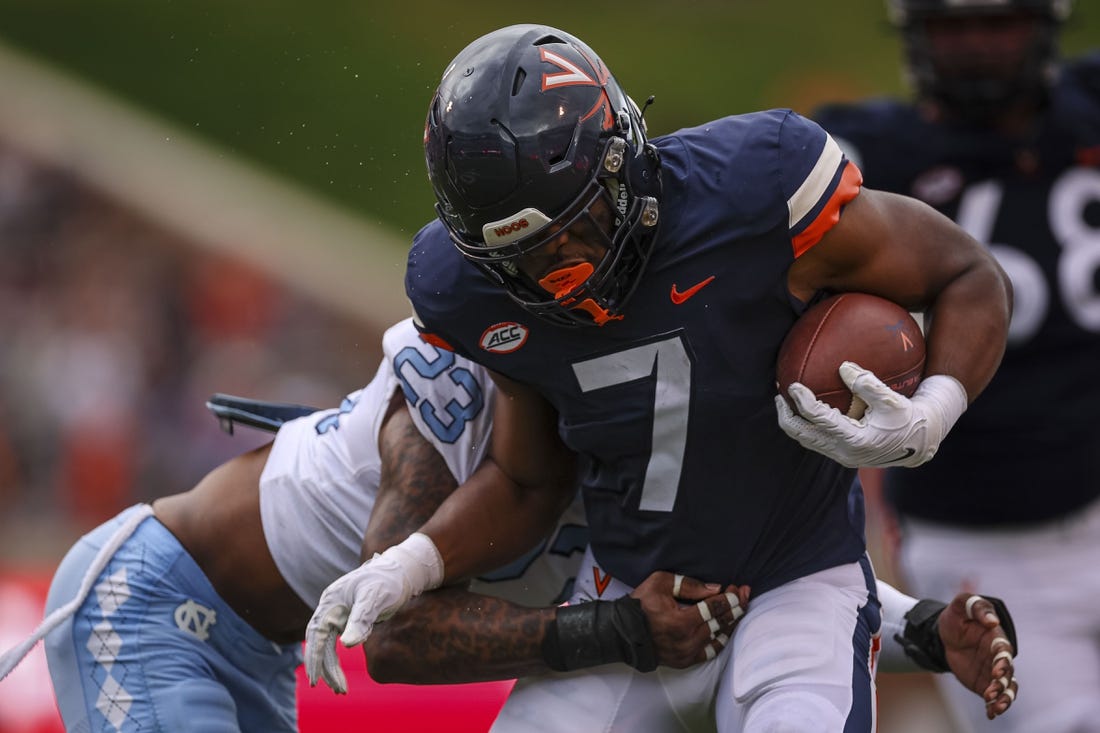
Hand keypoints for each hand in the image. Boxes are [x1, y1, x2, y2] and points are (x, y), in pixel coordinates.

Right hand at [305, 533, 443, 692]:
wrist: (403, 570)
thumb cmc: (389, 580)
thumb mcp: (376, 598)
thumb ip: (361, 620)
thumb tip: (346, 645)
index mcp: (331, 601)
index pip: (316, 634)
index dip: (314, 658)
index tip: (315, 681)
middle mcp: (331, 607)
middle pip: (319, 643)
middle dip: (325, 668)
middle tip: (339, 691)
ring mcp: (338, 613)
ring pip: (327, 646)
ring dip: (330, 668)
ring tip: (341, 690)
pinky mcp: (348, 619)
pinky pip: (336, 643)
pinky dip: (336, 660)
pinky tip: (340, 675)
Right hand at [630, 571, 749, 667]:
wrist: (623, 632)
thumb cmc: (640, 604)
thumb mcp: (661, 583)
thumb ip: (689, 584)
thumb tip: (715, 588)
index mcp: (681, 621)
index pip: (714, 608)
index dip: (730, 597)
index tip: (738, 588)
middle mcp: (687, 640)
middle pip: (720, 622)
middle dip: (736, 606)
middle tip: (744, 594)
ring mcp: (687, 653)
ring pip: (718, 637)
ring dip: (730, 622)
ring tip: (739, 610)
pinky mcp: (684, 661)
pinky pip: (710, 651)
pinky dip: (720, 640)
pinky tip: (726, 630)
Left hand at [774, 363, 967, 467]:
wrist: (920, 443)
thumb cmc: (908, 418)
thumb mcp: (892, 399)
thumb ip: (868, 383)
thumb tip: (843, 366)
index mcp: (855, 440)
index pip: (819, 419)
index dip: (803, 402)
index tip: (793, 385)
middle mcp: (844, 452)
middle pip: (803, 435)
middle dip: (786, 416)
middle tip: (778, 396)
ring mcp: (841, 456)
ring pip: (807, 440)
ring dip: (793, 422)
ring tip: (784, 403)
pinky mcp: (843, 454)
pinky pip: (816, 440)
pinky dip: (806, 426)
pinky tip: (803, 409)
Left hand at [940, 593, 1018, 719]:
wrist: (946, 634)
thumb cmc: (957, 616)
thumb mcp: (961, 604)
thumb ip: (976, 607)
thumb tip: (992, 621)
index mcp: (996, 638)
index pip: (1004, 651)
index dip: (1002, 661)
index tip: (997, 669)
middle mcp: (998, 657)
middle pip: (1007, 672)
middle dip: (1003, 682)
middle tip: (993, 688)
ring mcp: (993, 672)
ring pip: (1006, 688)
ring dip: (1003, 697)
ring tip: (994, 705)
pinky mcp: (985, 683)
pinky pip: (994, 697)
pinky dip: (995, 706)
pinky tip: (990, 714)